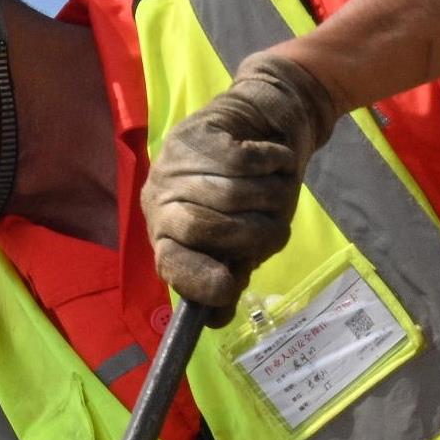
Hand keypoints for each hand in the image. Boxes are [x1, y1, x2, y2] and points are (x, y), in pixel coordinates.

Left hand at [143, 52, 342, 314]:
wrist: (265, 120)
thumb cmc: (254, 190)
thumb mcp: (242, 237)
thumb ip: (230, 272)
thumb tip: (217, 319)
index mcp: (166, 233)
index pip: (171, 264)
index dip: (198, 280)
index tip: (229, 286)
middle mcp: (161, 198)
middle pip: (204, 228)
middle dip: (250, 234)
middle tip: (273, 225)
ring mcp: (175, 162)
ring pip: (231, 195)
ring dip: (272, 197)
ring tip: (278, 189)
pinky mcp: (199, 129)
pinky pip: (246, 161)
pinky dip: (275, 164)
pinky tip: (278, 160)